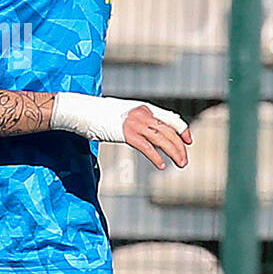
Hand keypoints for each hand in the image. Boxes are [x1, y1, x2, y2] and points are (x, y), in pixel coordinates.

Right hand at [52, 92, 191, 168]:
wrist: (85, 111)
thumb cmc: (101, 114)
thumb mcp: (124, 114)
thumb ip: (138, 120)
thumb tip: (149, 132)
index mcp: (145, 108)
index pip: (171, 118)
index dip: (182, 130)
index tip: (188, 142)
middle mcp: (143, 114)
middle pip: (170, 131)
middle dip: (180, 147)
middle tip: (184, 161)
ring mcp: (135, 123)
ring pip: (163, 139)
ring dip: (174, 153)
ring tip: (179, 164)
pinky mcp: (127, 134)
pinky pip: (147, 148)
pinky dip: (156, 157)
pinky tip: (161, 166)